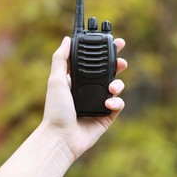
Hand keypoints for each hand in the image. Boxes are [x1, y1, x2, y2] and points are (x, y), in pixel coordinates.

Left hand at [42, 36, 127, 159]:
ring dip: (118, 84)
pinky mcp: (107, 115)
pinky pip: (118, 104)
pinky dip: (116, 102)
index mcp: (79, 80)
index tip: (115, 43)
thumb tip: (66, 39)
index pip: (94, 62)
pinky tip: (107, 104)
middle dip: (118, 65)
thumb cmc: (55, 110)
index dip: (105, 52)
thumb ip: (61, 59)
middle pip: (110, 72)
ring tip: (112, 88)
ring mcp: (99, 102)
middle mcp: (90, 89)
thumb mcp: (55, 80)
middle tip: (122, 62)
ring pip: (117, 87)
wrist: (61, 137)